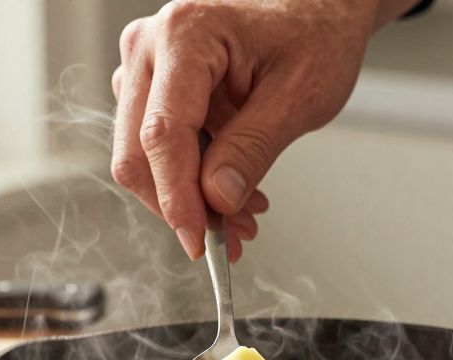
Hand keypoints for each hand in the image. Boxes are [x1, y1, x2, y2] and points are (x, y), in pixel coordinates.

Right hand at [111, 0, 417, 260]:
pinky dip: (189, 179)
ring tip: (243, 213)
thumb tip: (217, 200)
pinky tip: (229, 189)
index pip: (162, 134)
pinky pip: (155, 148)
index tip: (199, 242)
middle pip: (137, 152)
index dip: (177, 198)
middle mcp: (149, 47)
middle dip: (182, 206)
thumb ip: (252, 148)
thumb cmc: (312, 33)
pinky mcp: (151, 89)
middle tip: (230, 237)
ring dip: (188, 197)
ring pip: (142, 157)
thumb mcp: (299, 95)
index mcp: (184, 35)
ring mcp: (144, 68)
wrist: (315, 10)